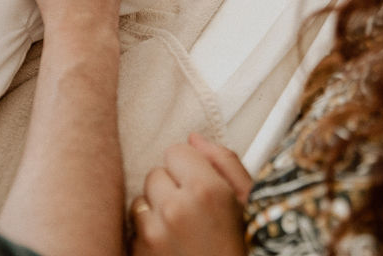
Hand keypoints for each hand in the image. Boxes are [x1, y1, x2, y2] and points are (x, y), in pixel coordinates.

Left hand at [130, 133, 251, 255]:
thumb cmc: (241, 249)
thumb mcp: (249, 204)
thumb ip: (224, 163)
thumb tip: (195, 139)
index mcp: (207, 191)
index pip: (177, 150)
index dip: (191, 167)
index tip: (201, 184)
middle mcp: (176, 209)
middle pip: (156, 172)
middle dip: (173, 187)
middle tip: (195, 213)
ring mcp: (153, 233)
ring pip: (142, 197)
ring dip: (157, 209)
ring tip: (183, 231)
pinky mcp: (138, 251)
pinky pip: (134, 225)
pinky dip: (147, 232)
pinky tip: (171, 245)